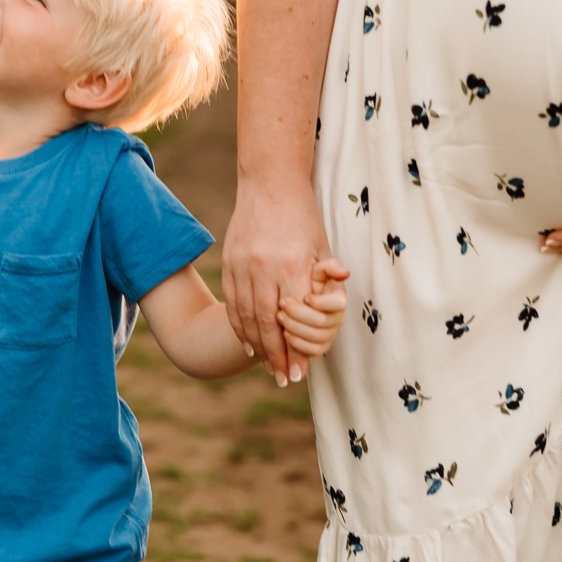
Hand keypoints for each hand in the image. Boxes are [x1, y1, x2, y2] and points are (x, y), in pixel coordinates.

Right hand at [222, 180, 329, 386]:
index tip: (298, 373)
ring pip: (244, 315)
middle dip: (274, 355)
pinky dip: (238, 325)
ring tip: (266, 365)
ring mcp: (242, 265)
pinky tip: (248, 342)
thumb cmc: (303, 216)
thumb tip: (331, 313)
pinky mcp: (229, 262)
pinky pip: (231, 301)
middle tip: (282, 379)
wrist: (270, 183)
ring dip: (255, 345)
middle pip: (265, 323)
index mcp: (292, 266)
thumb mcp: (321, 245)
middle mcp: (264, 268)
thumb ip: (325, 279)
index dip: (294, 349)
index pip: (292, 319)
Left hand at [278, 257, 349, 360]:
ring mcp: (330, 333)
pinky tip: (285, 333)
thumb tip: (344, 272)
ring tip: (280, 317)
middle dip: (299, 314)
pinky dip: (297, 345)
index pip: (338, 304)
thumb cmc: (308, 280)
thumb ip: (329, 267)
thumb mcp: (317, 268)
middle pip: (322, 322)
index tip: (305, 297)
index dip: (320, 303)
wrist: (298, 294)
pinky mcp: (320, 345)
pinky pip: (313, 351)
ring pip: (317, 338)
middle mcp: (338, 317)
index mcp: (339, 298)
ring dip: (295, 328)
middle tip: (282, 305)